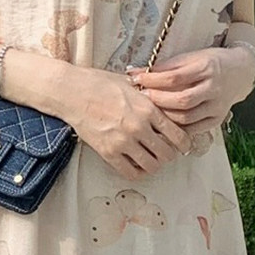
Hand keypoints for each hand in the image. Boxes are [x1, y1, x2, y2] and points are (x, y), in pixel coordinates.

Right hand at [53, 65, 192, 179]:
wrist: (71, 91)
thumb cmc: (98, 82)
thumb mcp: (130, 82)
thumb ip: (148, 94)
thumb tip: (162, 98)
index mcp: (148, 108)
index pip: (177, 135)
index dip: (183, 144)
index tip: (182, 146)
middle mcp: (139, 127)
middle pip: (167, 153)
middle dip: (169, 155)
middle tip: (166, 153)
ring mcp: (123, 141)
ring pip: (151, 165)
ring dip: (154, 165)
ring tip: (151, 159)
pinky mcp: (107, 152)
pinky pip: (130, 172)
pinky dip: (137, 172)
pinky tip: (136, 165)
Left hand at [126, 43, 254, 142]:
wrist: (239, 72)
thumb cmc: (209, 63)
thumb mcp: (190, 58)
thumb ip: (165, 67)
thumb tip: (135, 73)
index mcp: (206, 68)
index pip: (174, 77)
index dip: (153, 80)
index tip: (137, 80)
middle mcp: (214, 88)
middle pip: (182, 100)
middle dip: (158, 101)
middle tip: (141, 99)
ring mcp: (217, 106)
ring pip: (187, 118)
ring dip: (164, 116)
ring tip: (149, 112)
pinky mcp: (217, 119)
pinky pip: (193, 129)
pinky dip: (176, 128)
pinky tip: (164, 123)